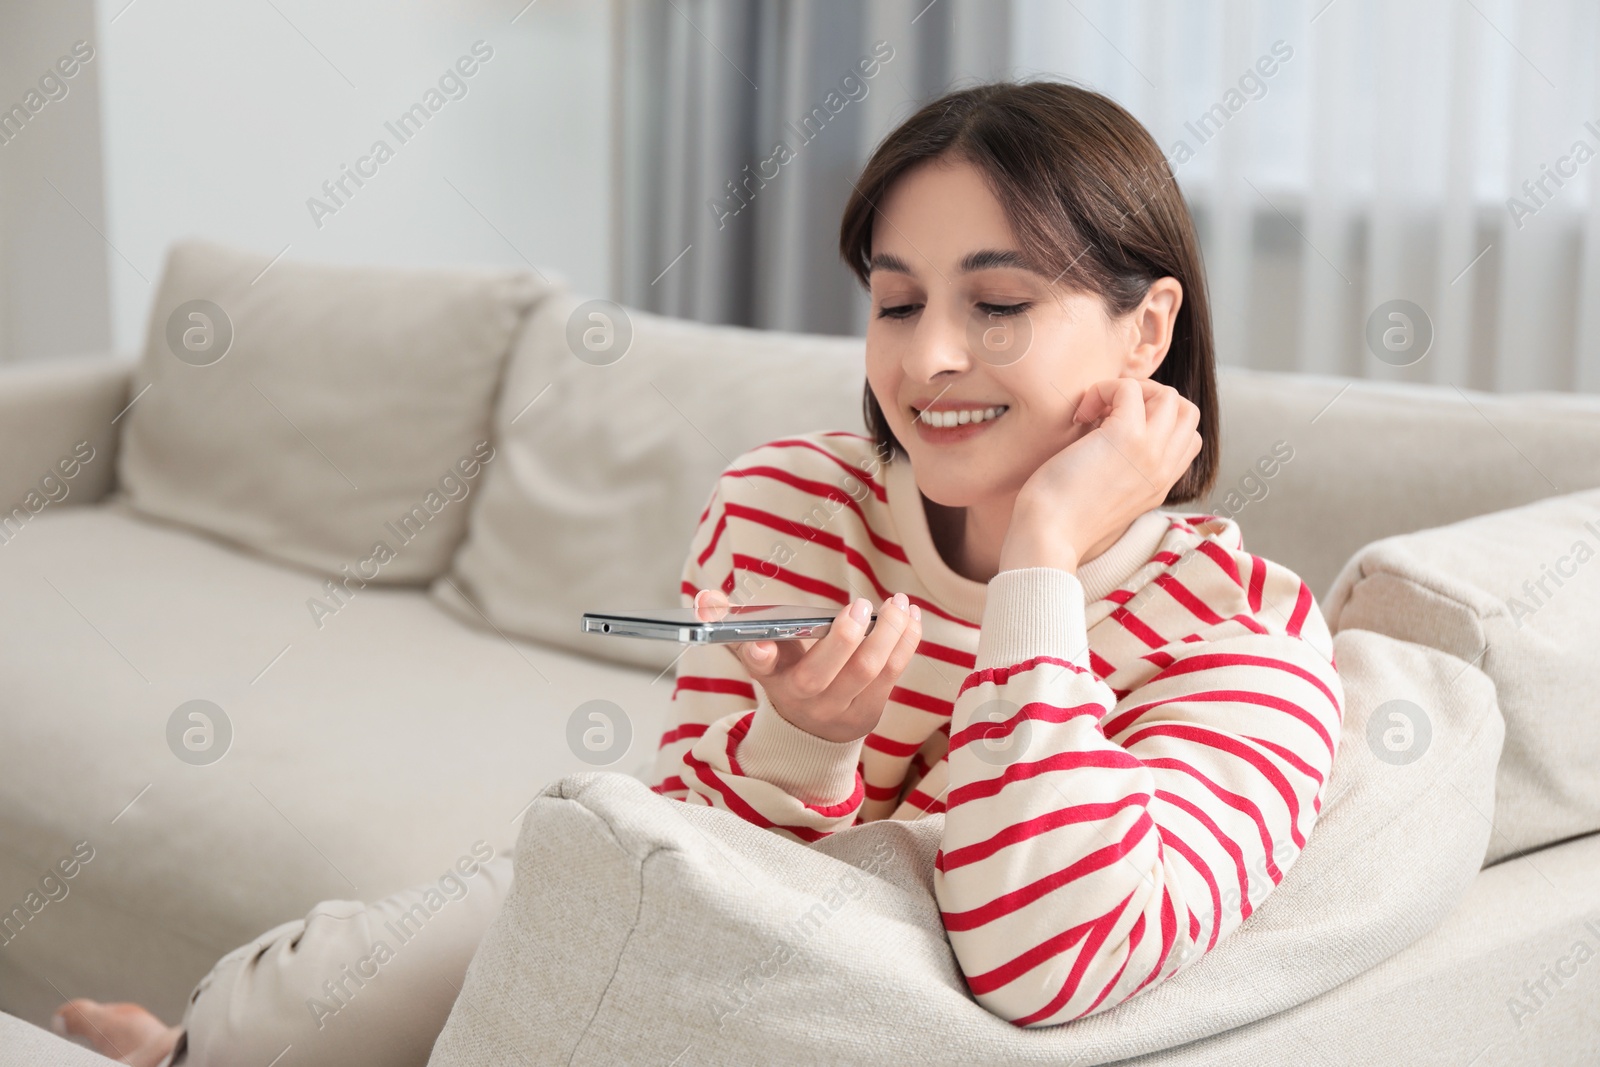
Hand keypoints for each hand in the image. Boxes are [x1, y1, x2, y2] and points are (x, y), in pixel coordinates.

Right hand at [692, 588, 921, 742]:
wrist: (811, 728)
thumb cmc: (785, 671)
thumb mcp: (757, 648)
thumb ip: (732, 622)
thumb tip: (704, 598)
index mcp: (770, 675)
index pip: (757, 665)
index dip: (758, 654)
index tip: (762, 644)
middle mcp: (801, 698)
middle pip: (820, 674)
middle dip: (843, 637)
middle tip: (861, 604)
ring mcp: (836, 709)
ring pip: (866, 672)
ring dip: (888, 634)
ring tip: (898, 602)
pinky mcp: (868, 712)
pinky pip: (892, 675)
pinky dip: (905, 642)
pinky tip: (910, 617)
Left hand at [1000, 377, 1201, 572]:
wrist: (1047, 536)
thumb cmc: (1060, 520)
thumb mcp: (1104, 498)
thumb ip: (1120, 473)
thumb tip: (1103, 436)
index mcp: (1159, 486)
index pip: (1187, 439)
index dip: (1157, 421)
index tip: (1116, 428)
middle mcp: (1162, 470)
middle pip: (1187, 412)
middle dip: (1150, 398)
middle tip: (1109, 411)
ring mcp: (1150, 453)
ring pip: (1169, 396)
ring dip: (1130, 390)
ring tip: (1095, 411)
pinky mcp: (1126, 437)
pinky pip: (1130, 389)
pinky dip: (1104, 389)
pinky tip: (1081, 413)